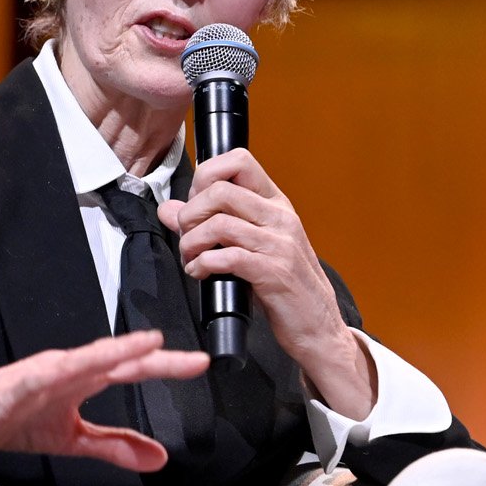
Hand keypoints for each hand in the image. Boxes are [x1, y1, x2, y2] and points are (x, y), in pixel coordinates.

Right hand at [0, 330, 206, 471]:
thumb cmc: (12, 418)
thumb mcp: (71, 440)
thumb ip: (114, 446)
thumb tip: (160, 458)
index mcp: (81, 378)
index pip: (130, 369)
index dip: (165, 366)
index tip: (200, 364)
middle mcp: (64, 368)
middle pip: (114, 358)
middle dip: (150, 356)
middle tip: (190, 358)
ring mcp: (38, 373)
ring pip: (80, 359)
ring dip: (111, 352)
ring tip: (143, 346)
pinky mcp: (12, 386)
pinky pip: (36, 376)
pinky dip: (56, 370)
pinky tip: (70, 368)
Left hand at [156, 148, 374, 417]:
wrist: (317, 325)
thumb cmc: (282, 285)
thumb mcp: (248, 246)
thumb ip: (208, 224)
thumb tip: (168, 209)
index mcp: (275, 203)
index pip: (239, 160)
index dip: (206, 176)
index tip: (195, 203)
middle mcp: (280, 216)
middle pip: (220, 189)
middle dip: (190, 214)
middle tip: (185, 237)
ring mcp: (280, 243)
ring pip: (219, 223)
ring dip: (191, 243)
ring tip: (190, 258)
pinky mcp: (274, 273)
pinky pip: (227, 257)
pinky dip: (203, 264)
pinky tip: (200, 273)